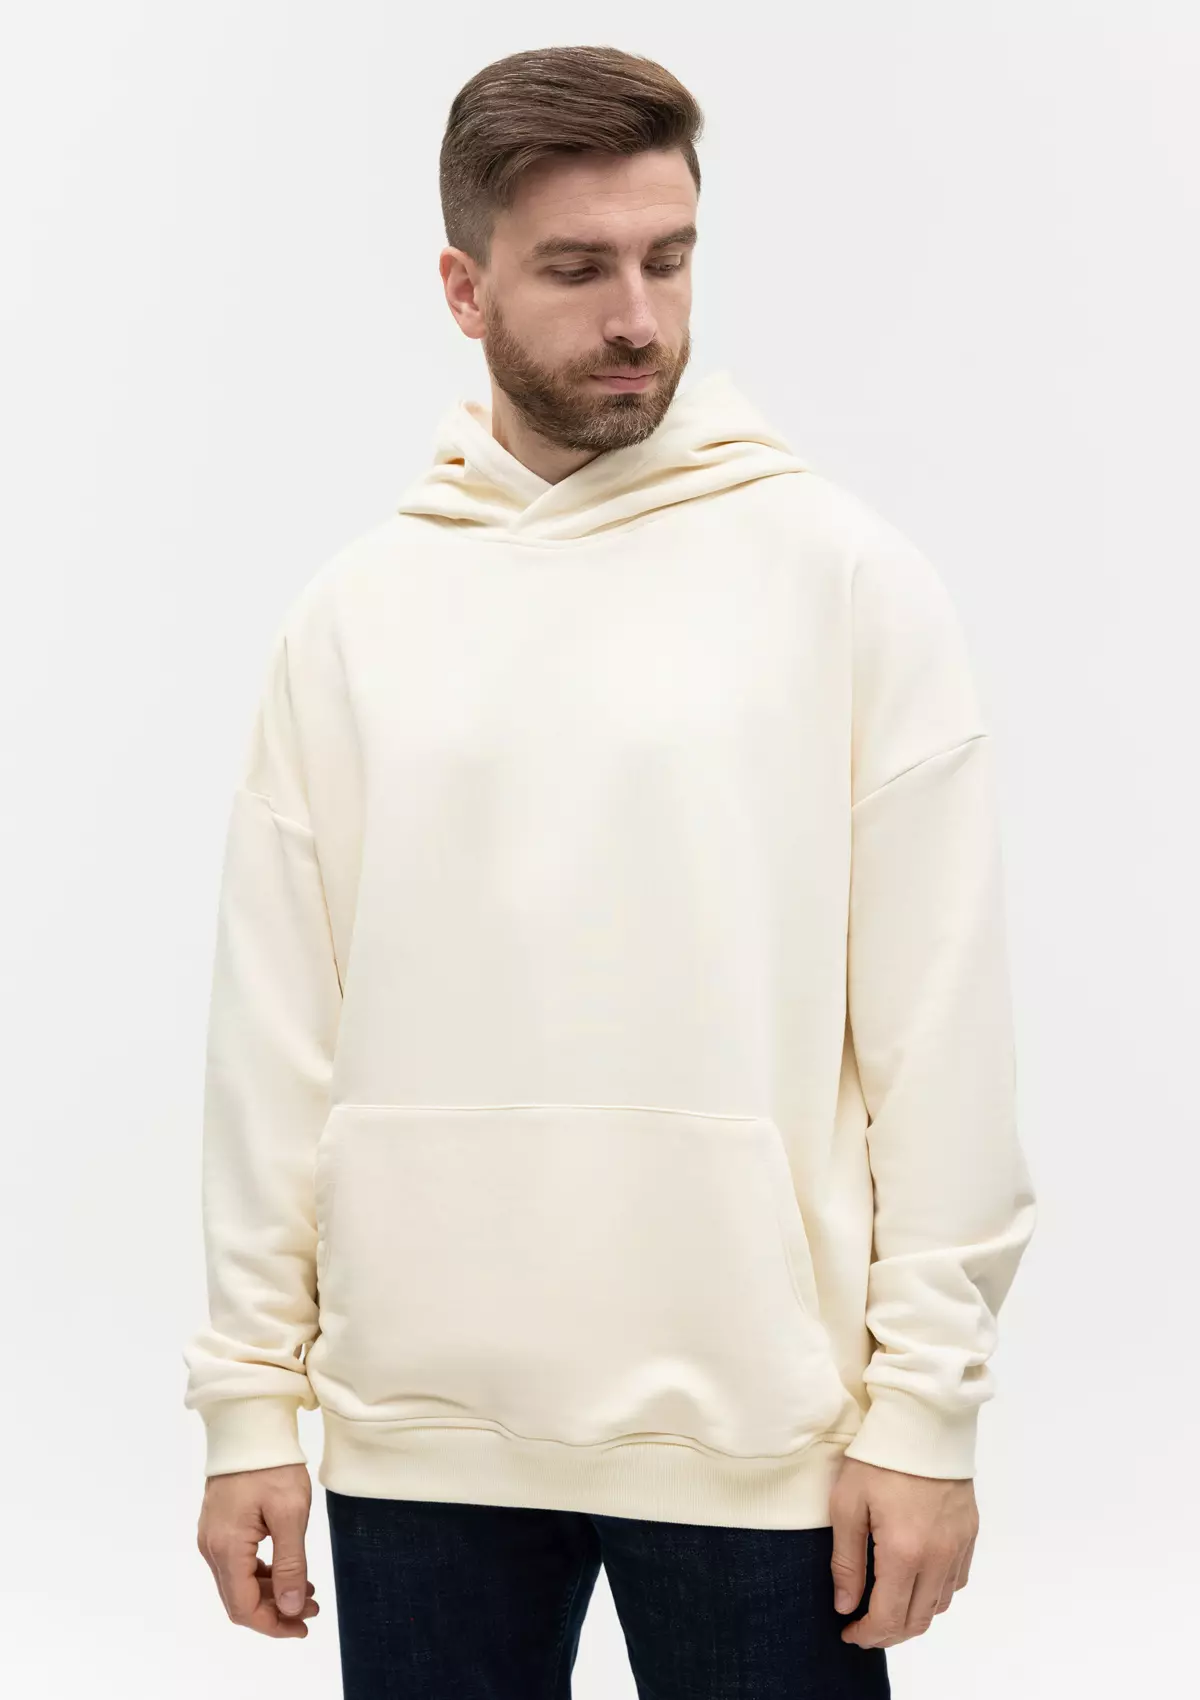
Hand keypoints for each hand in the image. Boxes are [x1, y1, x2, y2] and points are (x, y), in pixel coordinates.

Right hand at [196, 1462, 319, 1637]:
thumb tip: (291, 1608)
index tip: (302, 1626)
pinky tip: (287, 1571)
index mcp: (227, 1547)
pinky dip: (262, 1573)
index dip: (273, 1625)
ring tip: (307, 1591)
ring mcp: (212, 1536)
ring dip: (271, 1592)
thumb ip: (291, 1564)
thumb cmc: (272, 1465)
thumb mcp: (290, 1514)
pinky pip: (238, 1563)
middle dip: (276, 1610)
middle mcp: (211, 1547)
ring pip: (238, 1582)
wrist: (250, 1426)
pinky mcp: (219, 1526)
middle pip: (239, 1598)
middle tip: (312, 1608)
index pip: (243, 1607)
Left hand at [829, 1457, 977, 1648]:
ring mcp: (958, 1546)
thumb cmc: (878, 1457)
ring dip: (914, 1615)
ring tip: (888, 1607)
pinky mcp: (970, 1532)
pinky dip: (936, 1593)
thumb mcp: (847, 1504)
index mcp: (904, 1552)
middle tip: (865, 1627)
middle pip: (918, 1620)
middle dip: (889, 1633)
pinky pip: (957, 1580)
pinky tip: (917, 1581)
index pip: (889, 1617)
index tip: (848, 1632)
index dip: (867, 1635)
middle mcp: (938, 1557)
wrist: (922, 1420)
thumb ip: (847, 1561)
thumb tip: (845, 1606)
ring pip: (940, 1604)